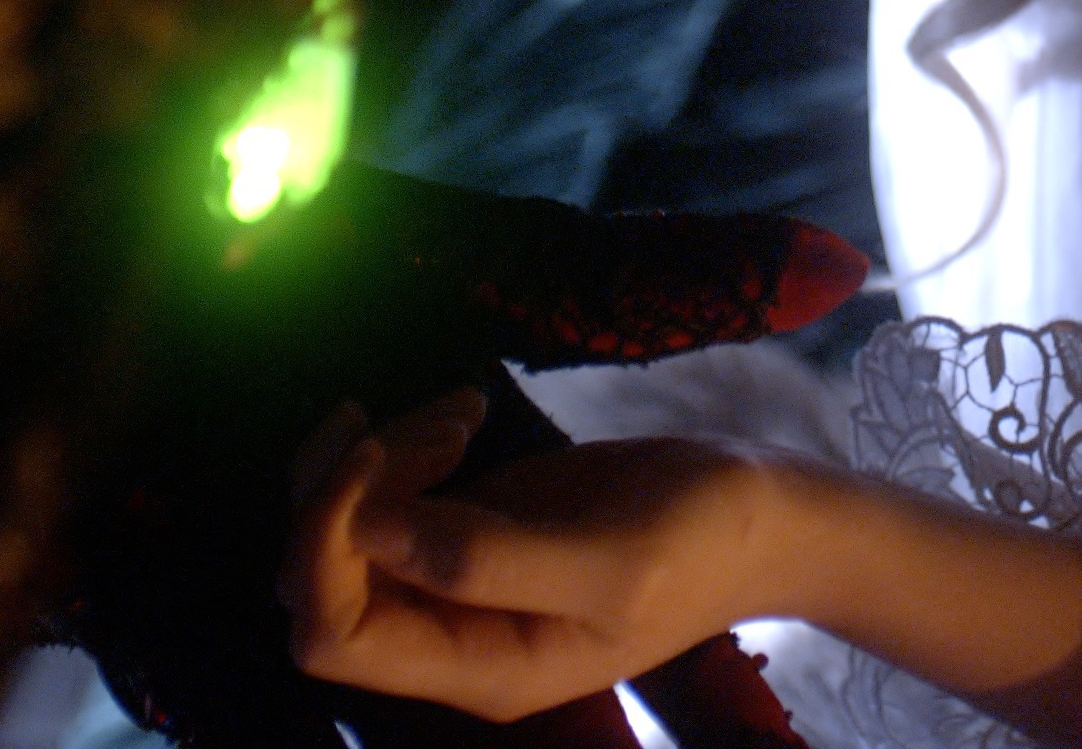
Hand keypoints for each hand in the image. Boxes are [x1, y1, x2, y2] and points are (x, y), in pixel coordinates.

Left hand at [280, 393, 794, 721]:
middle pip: (316, 581)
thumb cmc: (703, 544)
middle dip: (346, 491)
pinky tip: (464, 413)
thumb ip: (488, 558)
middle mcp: (447, 637)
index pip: (332, 635)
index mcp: (478, 668)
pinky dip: (399, 444)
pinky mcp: (462, 527)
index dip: (325, 550)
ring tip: (461, 415)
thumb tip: (368, 529)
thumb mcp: (613, 559)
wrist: (764, 515)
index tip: (379, 462)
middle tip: (443, 430)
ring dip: (374, 457)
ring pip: (340, 530)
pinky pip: (381, 495)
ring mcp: (450, 581)